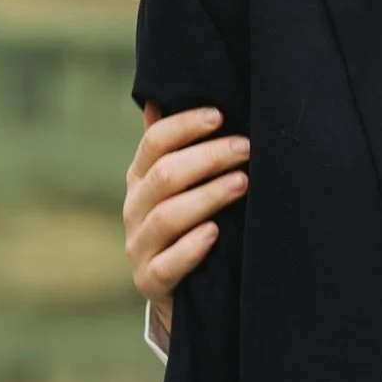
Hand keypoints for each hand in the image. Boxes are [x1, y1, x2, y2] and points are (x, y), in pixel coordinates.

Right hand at [123, 103, 248, 339]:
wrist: (179, 287)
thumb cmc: (188, 218)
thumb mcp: (181, 181)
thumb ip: (177, 144)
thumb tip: (164, 94)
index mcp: (140, 177)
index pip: (154, 142)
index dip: (186, 126)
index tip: (221, 116)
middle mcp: (134, 208)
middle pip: (165, 175)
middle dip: (208, 158)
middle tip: (247, 148)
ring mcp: (139, 246)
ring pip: (168, 216)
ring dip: (208, 197)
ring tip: (242, 184)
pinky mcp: (150, 280)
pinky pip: (167, 265)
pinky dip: (191, 248)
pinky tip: (215, 233)